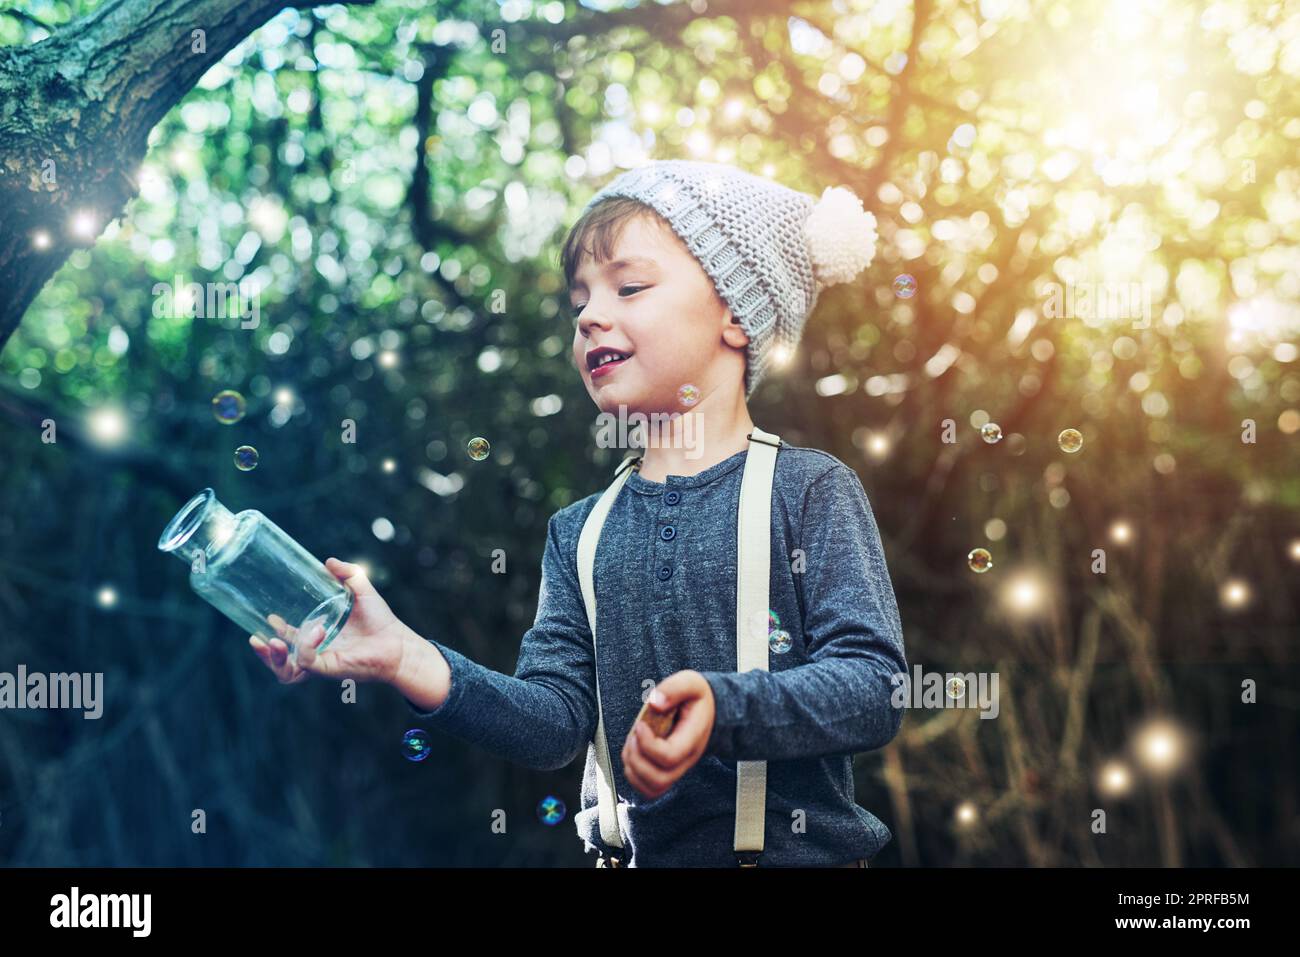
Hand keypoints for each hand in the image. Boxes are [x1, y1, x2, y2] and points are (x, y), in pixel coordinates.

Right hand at [248, 558, 410, 684]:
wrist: (399, 642)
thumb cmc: (380, 621)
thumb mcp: (361, 591)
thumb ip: (348, 573)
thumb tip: (328, 561)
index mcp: (317, 640)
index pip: (287, 642)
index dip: (271, 635)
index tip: (265, 618)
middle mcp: (317, 655)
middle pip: (280, 663)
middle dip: (264, 654)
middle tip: (255, 639)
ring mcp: (322, 664)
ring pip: (287, 672)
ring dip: (274, 659)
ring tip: (270, 641)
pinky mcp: (330, 669)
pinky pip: (308, 662)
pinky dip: (306, 646)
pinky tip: (315, 630)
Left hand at [621, 670, 714, 799]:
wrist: (709, 711)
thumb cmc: (697, 697)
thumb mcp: (690, 682)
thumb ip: (674, 688)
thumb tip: (655, 703)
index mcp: (693, 739)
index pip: (669, 756)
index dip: (648, 744)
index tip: (641, 725)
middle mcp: (686, 760)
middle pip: (659, 779)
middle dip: (637, 759)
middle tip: (635, 736)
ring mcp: (677, 769)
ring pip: (651, 788)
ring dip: (633, 767)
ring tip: (633, 743)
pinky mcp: (666, 772)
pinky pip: (648, 788)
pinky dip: (634, 774)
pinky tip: (634, 751)